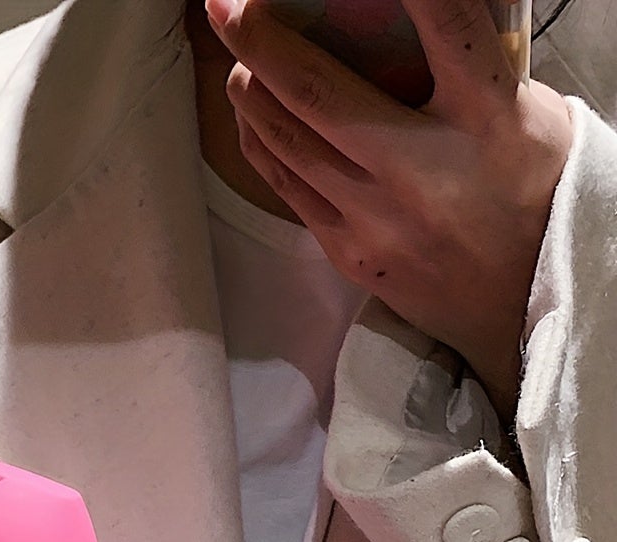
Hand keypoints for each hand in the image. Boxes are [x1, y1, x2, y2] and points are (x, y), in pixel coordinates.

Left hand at [207, 0, 573, 418]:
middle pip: (323, 97)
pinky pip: (287, 185)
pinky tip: (251, 111)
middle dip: (264, 44)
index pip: (449, 31)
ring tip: (236, 56)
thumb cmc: (528, 188)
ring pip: (289, 143)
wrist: (522, 297)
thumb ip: (471, 67)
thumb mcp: (526, 113)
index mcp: (487, 118)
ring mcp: (377, 216)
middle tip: (228, 6)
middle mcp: (423, 169)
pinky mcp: (348, 251)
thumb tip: (405, 20)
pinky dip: (261, 141)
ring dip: (251, 92)